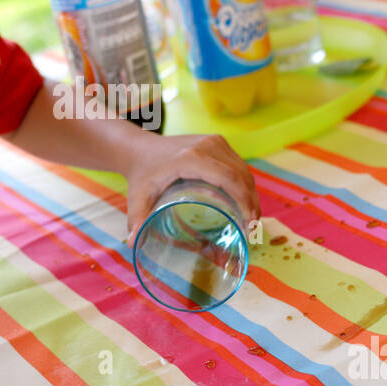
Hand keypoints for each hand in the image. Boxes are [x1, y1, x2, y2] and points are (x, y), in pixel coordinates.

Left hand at [123, 133, 260, 248]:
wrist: (140, 148)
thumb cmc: (141, 174)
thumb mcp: (137, 198)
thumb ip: (137, 220)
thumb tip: (134, 244)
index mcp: (191, 158)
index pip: (228, 179)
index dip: (244, 201)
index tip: (248, 224)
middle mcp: (207, 146)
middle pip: (241, 176)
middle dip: (251, 203)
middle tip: (252, 229)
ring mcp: (214, 141)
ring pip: (243, 170)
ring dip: (251, 194)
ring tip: (252, 219)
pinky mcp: (217, 142)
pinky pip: (238, 164)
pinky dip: (245, 184)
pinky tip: (246, 202)